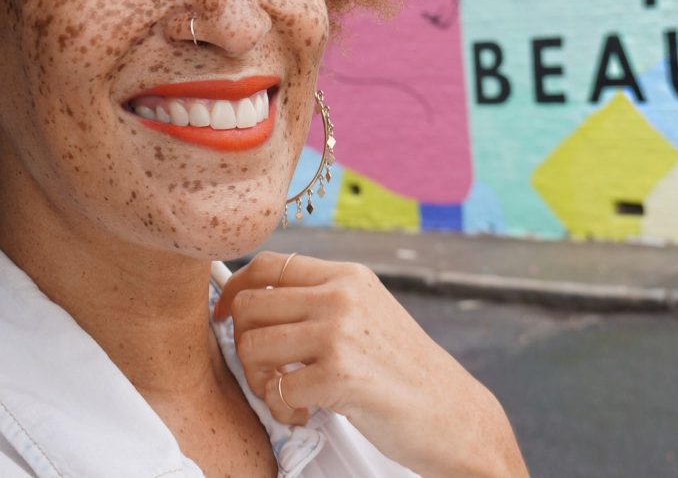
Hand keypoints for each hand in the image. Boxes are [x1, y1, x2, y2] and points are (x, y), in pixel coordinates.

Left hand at [214, 251, 528, 477]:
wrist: (452, 413)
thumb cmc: (407, 372)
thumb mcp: (369, 315)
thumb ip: (322, 303)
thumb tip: (257, 304)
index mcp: (348, 276)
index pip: (268, 264)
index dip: (234, 290)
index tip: (225, 317)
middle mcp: (342, 296)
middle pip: (249, 305)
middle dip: (244, 345)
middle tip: (268, 372)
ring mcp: (339, 332)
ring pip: (252, 347)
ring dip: (260, 382)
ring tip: (289, 397)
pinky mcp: (339, 374)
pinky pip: (275, 391)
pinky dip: (283, 412)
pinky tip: (308, 414)